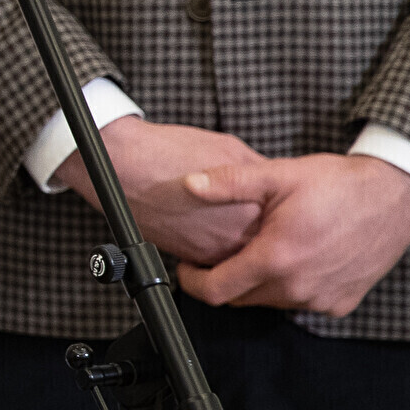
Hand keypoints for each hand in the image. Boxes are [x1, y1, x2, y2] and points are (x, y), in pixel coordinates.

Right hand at [50, 116, 266, 264]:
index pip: (286, 218)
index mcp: (255, 209)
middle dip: (266, 226)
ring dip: (242, 238)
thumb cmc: (170, 153)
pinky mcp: (191, 257)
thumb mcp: (232, 151)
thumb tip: (276, 188)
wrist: (124, 166)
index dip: (284, 206)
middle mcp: (237, 236)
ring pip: (244, 253)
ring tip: (229, 214)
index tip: (280, 200)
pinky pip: (217, 257)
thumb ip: (259, 175)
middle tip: (252, 207)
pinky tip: (209, 223)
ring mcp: (214, 251)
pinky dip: (218, 244)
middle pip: (269, 241)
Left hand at [175, 153, 409, 315]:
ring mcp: (322, 299)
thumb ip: (229, 183)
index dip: (192, 281)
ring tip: (259, 248)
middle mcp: (299, 287)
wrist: (396, 195)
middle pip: (240, 297)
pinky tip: (293, 258)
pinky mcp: (341, 303)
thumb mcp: (278, 174)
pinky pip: (300, 302)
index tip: (187, 266)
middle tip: (222, 250)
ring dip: (257, 281)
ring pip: (269, 301)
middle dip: (223, 278)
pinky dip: (288, 286)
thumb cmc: (339, 184)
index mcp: (277, 258)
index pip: (217, 291)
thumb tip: (189, 183)